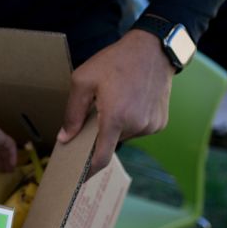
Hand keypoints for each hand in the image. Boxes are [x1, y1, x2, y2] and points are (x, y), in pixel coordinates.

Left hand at [58, 29, 174, 174]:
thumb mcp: (83, 81)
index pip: (101, 157)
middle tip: (98, 109)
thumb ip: (72, 113)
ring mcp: (151, 125)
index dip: (89, 171)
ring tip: (117, 99)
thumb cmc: (114, 62)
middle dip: (100, 132)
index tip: (80, 178)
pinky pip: (139, 129)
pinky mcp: (161, 122)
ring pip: (125, 135)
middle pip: (110, 141)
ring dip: (117, 125)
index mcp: (115, 118)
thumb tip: (65, 138)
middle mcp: (137, 126)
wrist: (152, 49)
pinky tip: (131, 100)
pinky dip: (131, 120)